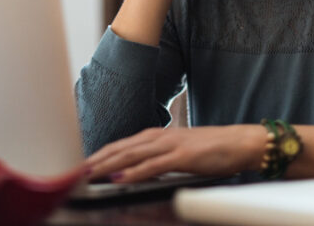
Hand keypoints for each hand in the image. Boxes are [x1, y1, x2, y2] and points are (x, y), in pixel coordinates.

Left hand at [84, 125, 265, 182]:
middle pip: (121, 148)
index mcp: (158, 136)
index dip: (100, 154)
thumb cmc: (211, 149)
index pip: (122, 145)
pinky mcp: (183, 156)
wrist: (239, 142)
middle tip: (73, 170)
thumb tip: (137, 171)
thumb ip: (158, 160)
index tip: (81, 165)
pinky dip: (134, 171)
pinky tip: (120, 178)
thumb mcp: (179, 153)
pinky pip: (154, 165)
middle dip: (96, 159)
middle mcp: (160, 137)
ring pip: (132, 154)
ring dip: (108, 164)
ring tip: (87, 173)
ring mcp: (171, 145)